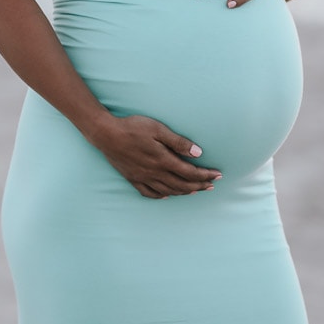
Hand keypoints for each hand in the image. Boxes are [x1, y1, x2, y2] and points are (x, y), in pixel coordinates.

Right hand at [93, 114, 221, 198]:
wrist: (105, 134)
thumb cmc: (133, 127)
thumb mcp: (157, 129)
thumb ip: (178, 142)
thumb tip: (198, 153)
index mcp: (163, 160)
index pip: (190, 172)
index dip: (205, 175)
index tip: (217, 175)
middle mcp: (155, 173)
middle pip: (182, 185)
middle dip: (199, 185)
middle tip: (212, 185)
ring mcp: (143, 178)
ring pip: (168, 191)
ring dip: (184, 192)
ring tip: (196, 191)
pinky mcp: (133, 179)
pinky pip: (150, 193)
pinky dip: (162, 196)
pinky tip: (167, 196)